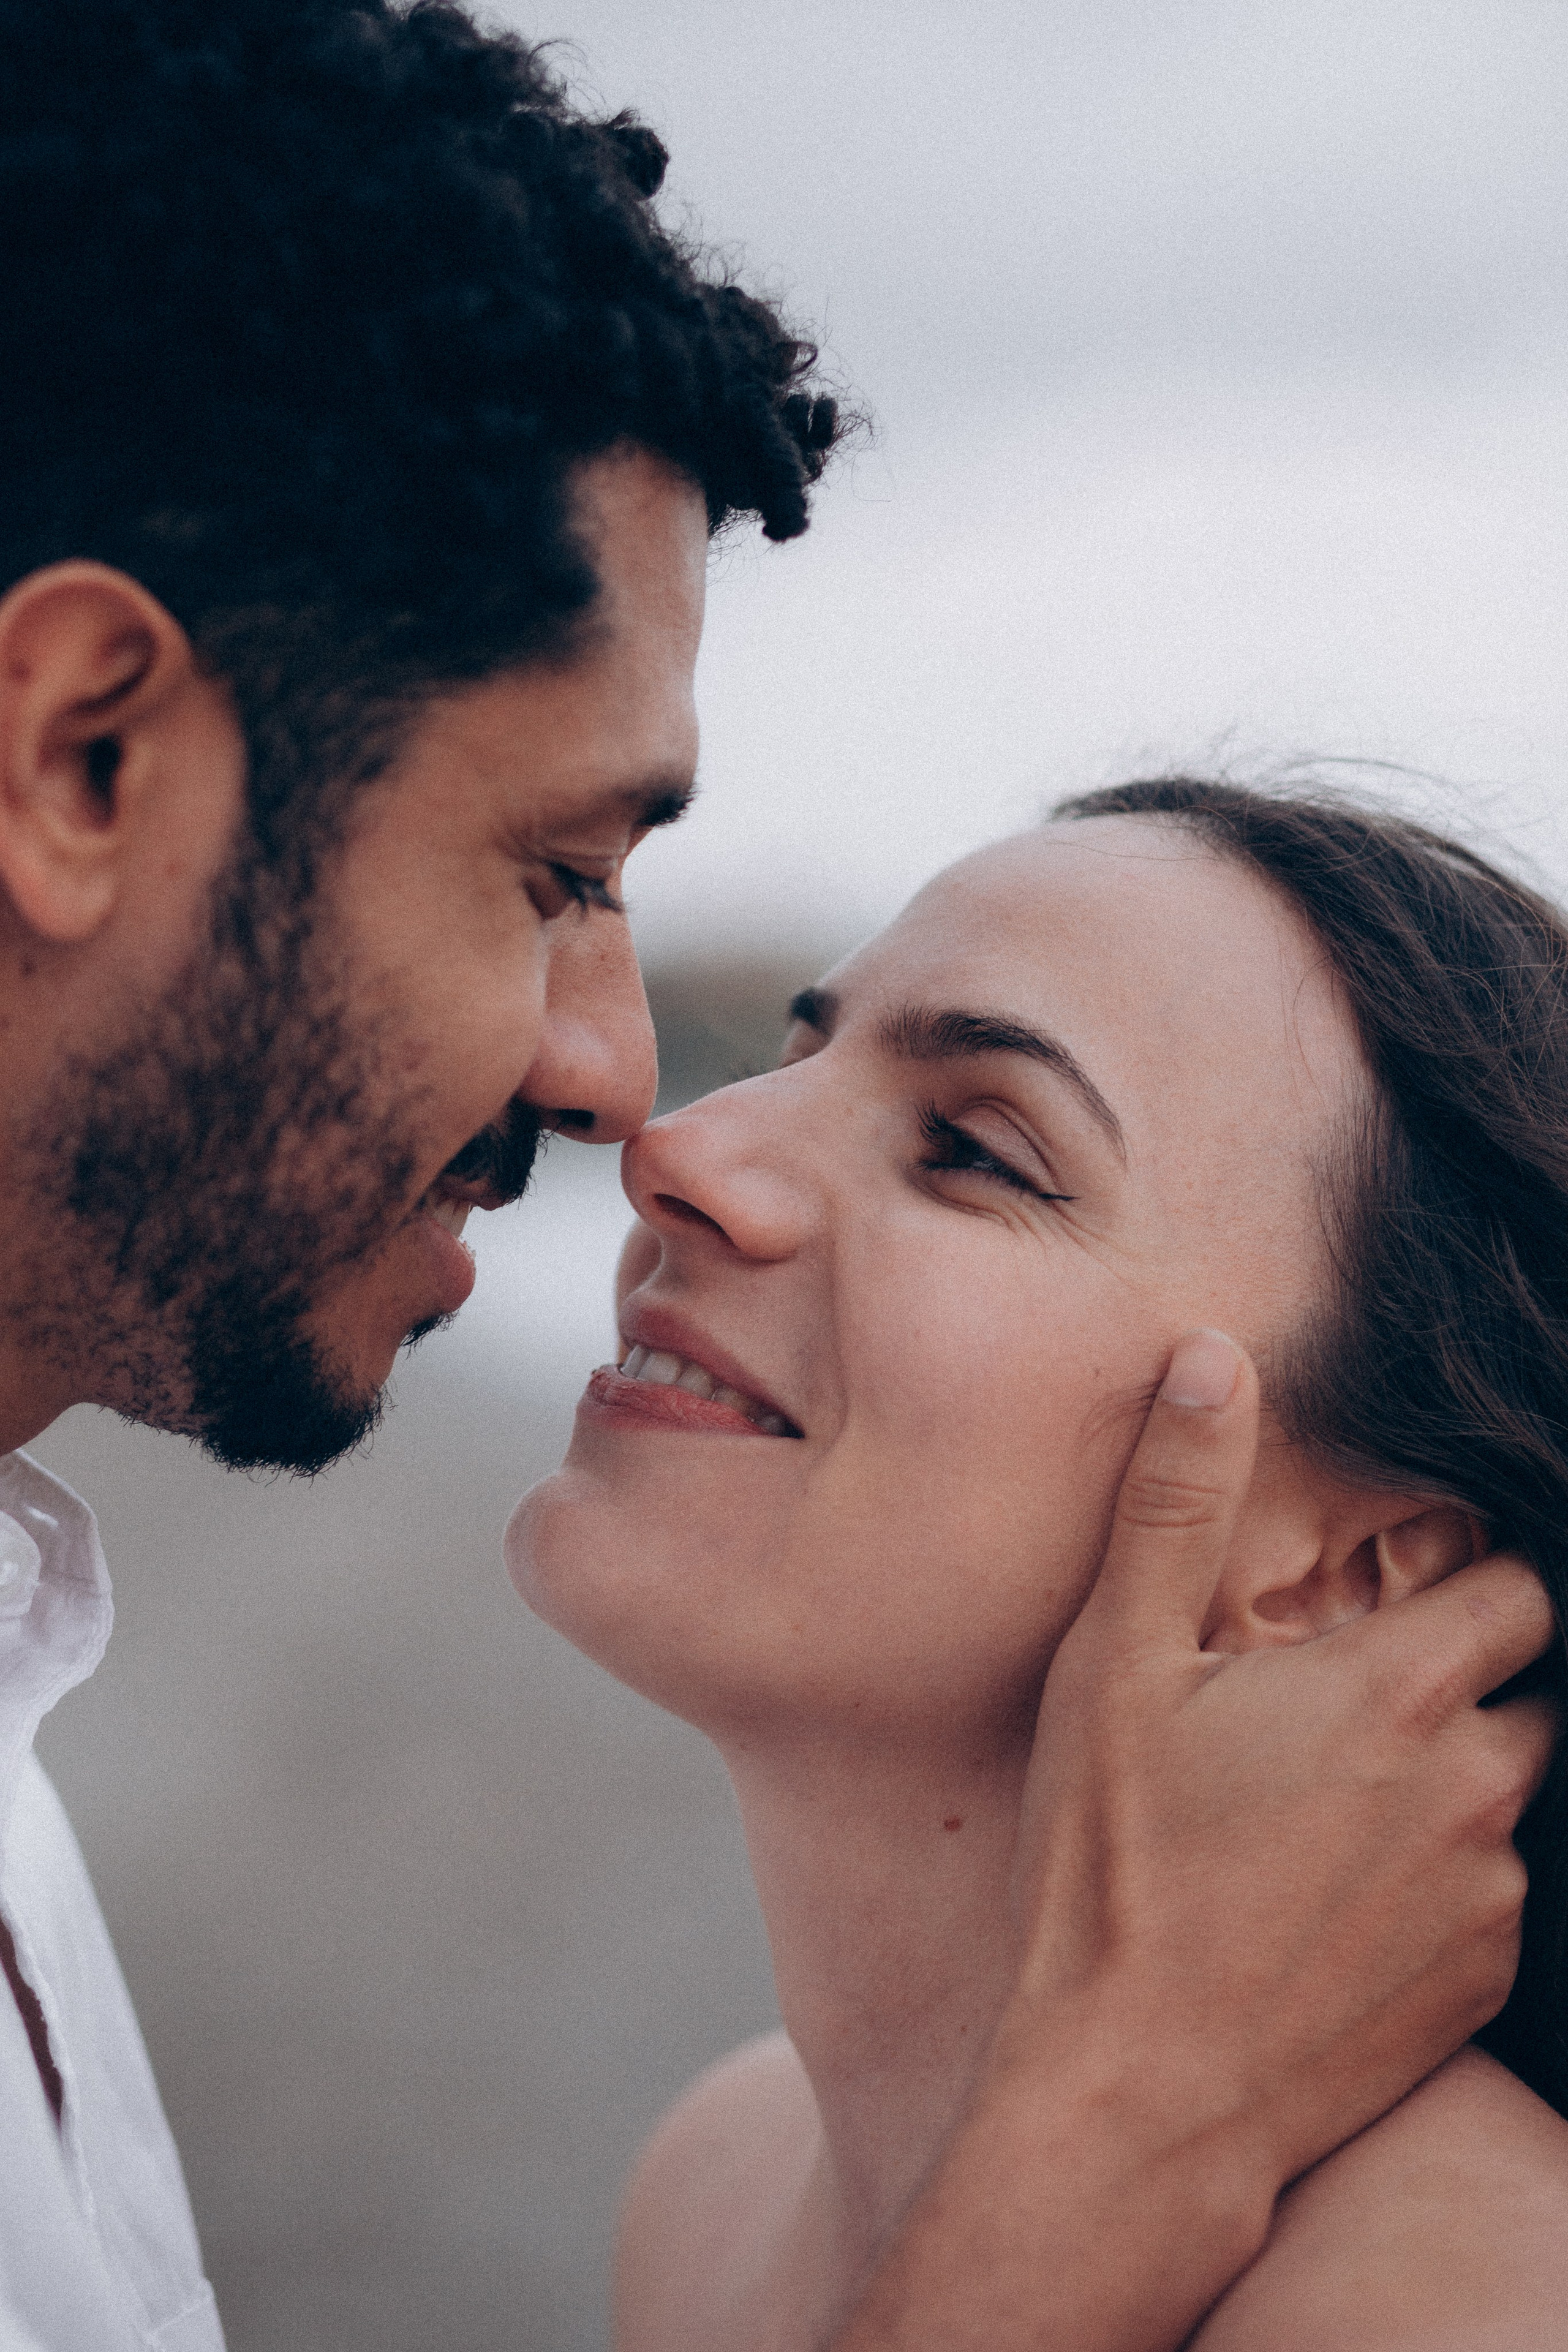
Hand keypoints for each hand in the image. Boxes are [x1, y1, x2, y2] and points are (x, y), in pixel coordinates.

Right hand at [1004, 1327, 1557, 2192]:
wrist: (1139, 2092)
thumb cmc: (1115, 1866)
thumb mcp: (1116, 1662)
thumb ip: (1177, 1497)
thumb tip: (1214, 1356)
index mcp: (1401, 1688)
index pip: (1518, 1587)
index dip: (1460, 1584)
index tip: (1388, 1609)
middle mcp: (1478, 1783)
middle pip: (1522, 1692)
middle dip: (1454, 1686)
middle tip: (1335, 1718)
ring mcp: (1491, 1892)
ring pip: (1506, 1798)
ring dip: (1441, 1789)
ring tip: (1318, 1820)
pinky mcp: (1484, 1985)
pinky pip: (1491, 1899)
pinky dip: (1435, 1886)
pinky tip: (1332, 1904)